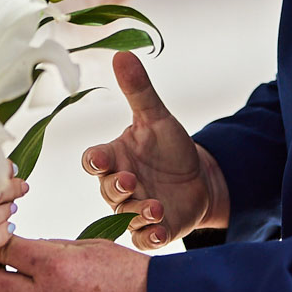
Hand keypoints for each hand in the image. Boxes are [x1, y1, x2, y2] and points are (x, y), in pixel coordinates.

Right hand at [82, 52, 227, 248]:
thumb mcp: (157, 118)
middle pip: (107, 190)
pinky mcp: (151, 229)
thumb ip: (139, 90)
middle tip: (132, 182)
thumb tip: (122, 53)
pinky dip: (150, 237)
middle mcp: (118, 185)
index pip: (93, 161)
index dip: (94, 160)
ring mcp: (133, 210)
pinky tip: (161, 231)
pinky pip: (142, 238)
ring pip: (125, 216)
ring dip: (138, 213)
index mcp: (114, 158)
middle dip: (118, 188)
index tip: (100, 157)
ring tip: (157, 207)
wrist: (198, 179)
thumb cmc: (169, 147)